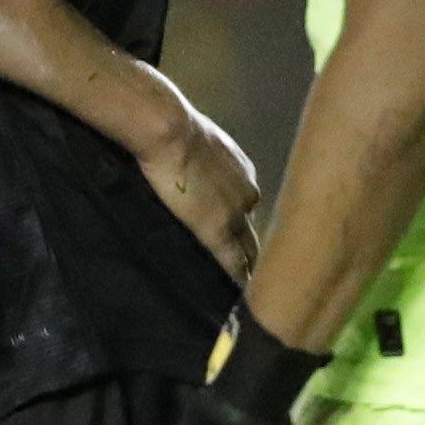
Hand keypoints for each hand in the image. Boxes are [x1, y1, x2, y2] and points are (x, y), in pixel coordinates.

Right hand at [138, 104, 265, 279]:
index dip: (241, 227)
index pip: (247, 208)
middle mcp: (247, 194)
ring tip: (247, 294)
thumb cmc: (172, 127)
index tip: (238, 244)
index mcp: (243, 173)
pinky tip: (238, 297)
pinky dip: (237, 280)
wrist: (169, 129)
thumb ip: (200, 162)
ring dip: (249, 270)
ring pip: (250, 251)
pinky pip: (233, 263)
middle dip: (254, 254)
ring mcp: (235, 215)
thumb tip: (184, 166)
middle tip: (252, 278)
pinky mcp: (217, 232)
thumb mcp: (198, 141)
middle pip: (254, 233)